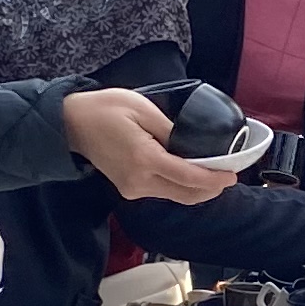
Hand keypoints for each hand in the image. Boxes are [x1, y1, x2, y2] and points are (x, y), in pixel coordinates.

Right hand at [62, 88, 231, 207]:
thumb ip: (171, 131)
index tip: (233, 175)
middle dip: (211, 189)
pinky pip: (163, 192)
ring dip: (197, 188)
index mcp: (144, 159)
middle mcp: (139, 181)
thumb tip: (193, 147)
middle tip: (228, 175)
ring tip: (214, 172)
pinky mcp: (129, 190)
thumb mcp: (143, 109)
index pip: (188, 177)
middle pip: (186, 194)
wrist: (71, 123)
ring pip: (176, 196)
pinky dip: (181, 186)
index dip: (214, 179)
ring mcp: (133, 189)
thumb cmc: (105, 109)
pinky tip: (191, 173)